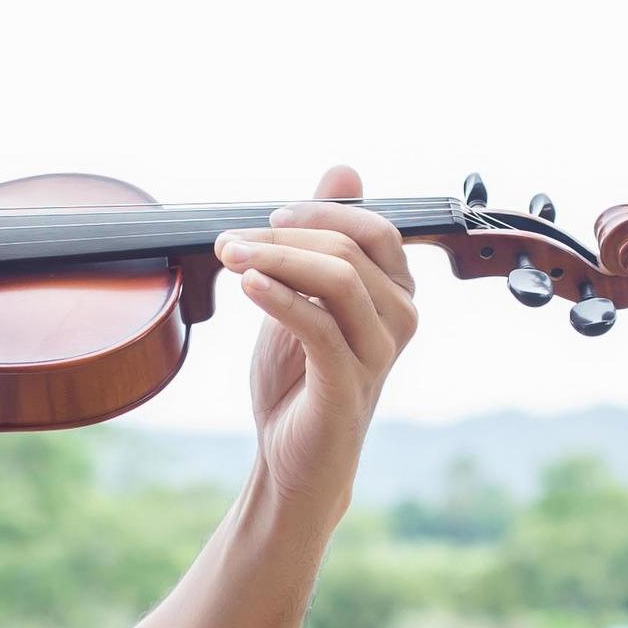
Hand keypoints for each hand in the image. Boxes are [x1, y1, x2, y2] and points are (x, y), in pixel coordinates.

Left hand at [214, 162, 418, 523]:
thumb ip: (322, 237)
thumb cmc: (299, 378)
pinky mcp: (347, 386)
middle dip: (283, 237)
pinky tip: (247, 284)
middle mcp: (400, 320)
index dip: (321, 214)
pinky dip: (279, 297)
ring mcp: (378, 355)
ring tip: (229, 256)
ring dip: (275, 260)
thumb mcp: (304, 295)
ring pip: (339, 281)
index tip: (268, 219)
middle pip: (352, 251)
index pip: (375, 229)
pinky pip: (319, 327)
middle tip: (228, 241)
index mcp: (396, 294)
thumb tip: (344, 170)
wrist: (291, 458)